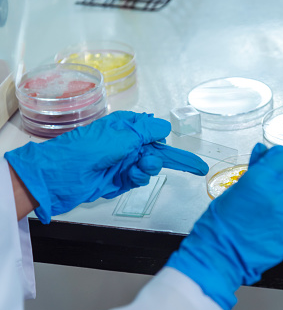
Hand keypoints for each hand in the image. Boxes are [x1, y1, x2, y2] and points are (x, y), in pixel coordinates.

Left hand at [4, 111, 207, 222]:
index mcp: (127, 128)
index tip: (196, 164)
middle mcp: (126, 145)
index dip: (176, 148)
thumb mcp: (122, 134)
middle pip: (158, 154)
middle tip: (193, 167)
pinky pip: (137, 180)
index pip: (158, 135)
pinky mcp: (117, 181)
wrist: (59, 176)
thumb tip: (164, 128)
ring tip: (137, 167)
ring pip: (149, 169)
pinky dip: (136, 179)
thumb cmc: (86, 149)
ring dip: (148, 169)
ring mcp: (122, 163)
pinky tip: (128, 176)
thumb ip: (147, 131)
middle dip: (172, 161)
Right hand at [167, 143, 282, 309]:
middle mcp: (275, 195)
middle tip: (267, 196)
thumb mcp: (235, 190)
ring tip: (278, 209)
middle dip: (281, 184)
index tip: (277, 162)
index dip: (280, 158)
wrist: (221, 256)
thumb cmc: (220, 226)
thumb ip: (254, 169)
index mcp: (257, 180)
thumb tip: (262, 150)